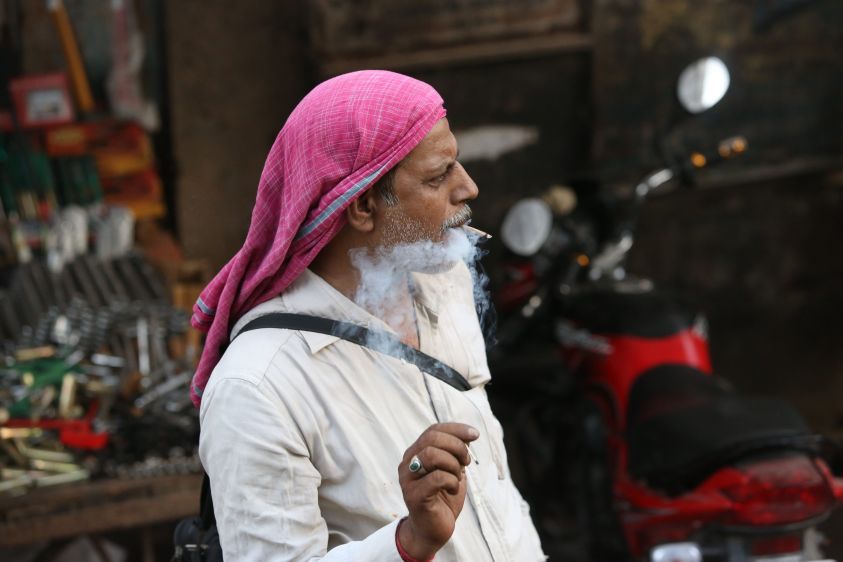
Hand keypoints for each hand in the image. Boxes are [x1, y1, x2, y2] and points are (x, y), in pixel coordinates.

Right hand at [397, 423, 479, 559]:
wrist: (433, 530)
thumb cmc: (443, 498)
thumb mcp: (453, 470)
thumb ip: (456, 452)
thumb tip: (468, 434)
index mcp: (416, 453)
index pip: (433, 430)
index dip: (456, 429)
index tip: (475, 435)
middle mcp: (408, 462)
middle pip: (432, 438)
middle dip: (457, 446)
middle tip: (467, 461)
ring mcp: (408, 479)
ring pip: (432, 455)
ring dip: (453, 464)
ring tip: (459, 476)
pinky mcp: (414, 495)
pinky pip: (437, 478)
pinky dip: (452, 481)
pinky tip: (454, 490)